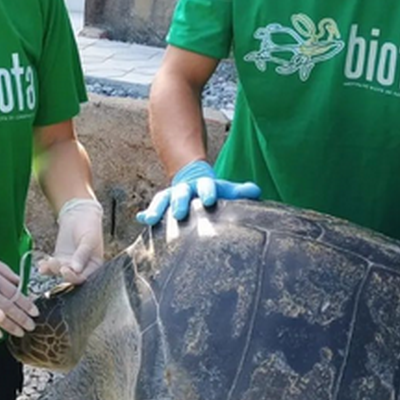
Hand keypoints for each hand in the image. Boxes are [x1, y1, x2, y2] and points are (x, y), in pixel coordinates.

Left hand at [40, 199, 104, 283]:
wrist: (79, 214)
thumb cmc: (90, 226)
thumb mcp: (89, 240)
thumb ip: (82, 254)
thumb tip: (76, 270)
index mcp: (93, 266)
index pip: (83, 278)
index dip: (73, 277)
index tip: (64, 270)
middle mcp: (82, 268)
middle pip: (70, 276)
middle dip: (60, 271)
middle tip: (53, 263)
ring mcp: (70, 264)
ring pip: (59, 272)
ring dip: (52, 269)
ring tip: (47, 262)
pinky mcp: (60, 259)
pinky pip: (52, 267)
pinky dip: (46, 267)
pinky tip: (42, 264)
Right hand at [136, 160, 259, 225]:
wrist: (192, 179)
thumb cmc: (213, 191)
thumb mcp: (227, 189)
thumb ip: (241, 191)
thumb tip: (256, 191)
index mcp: (203, 185)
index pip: (206, 186)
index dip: (208, 191)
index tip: (210, 199)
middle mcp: (185, 189)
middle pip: (181, 192)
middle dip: (180, 201)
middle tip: (180, 212)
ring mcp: (172, 196)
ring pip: (163, 200)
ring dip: (158, 209)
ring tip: (151, 218)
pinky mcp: (163, 205)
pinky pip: (154, 208)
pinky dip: (147, 214)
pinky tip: (142, 219)